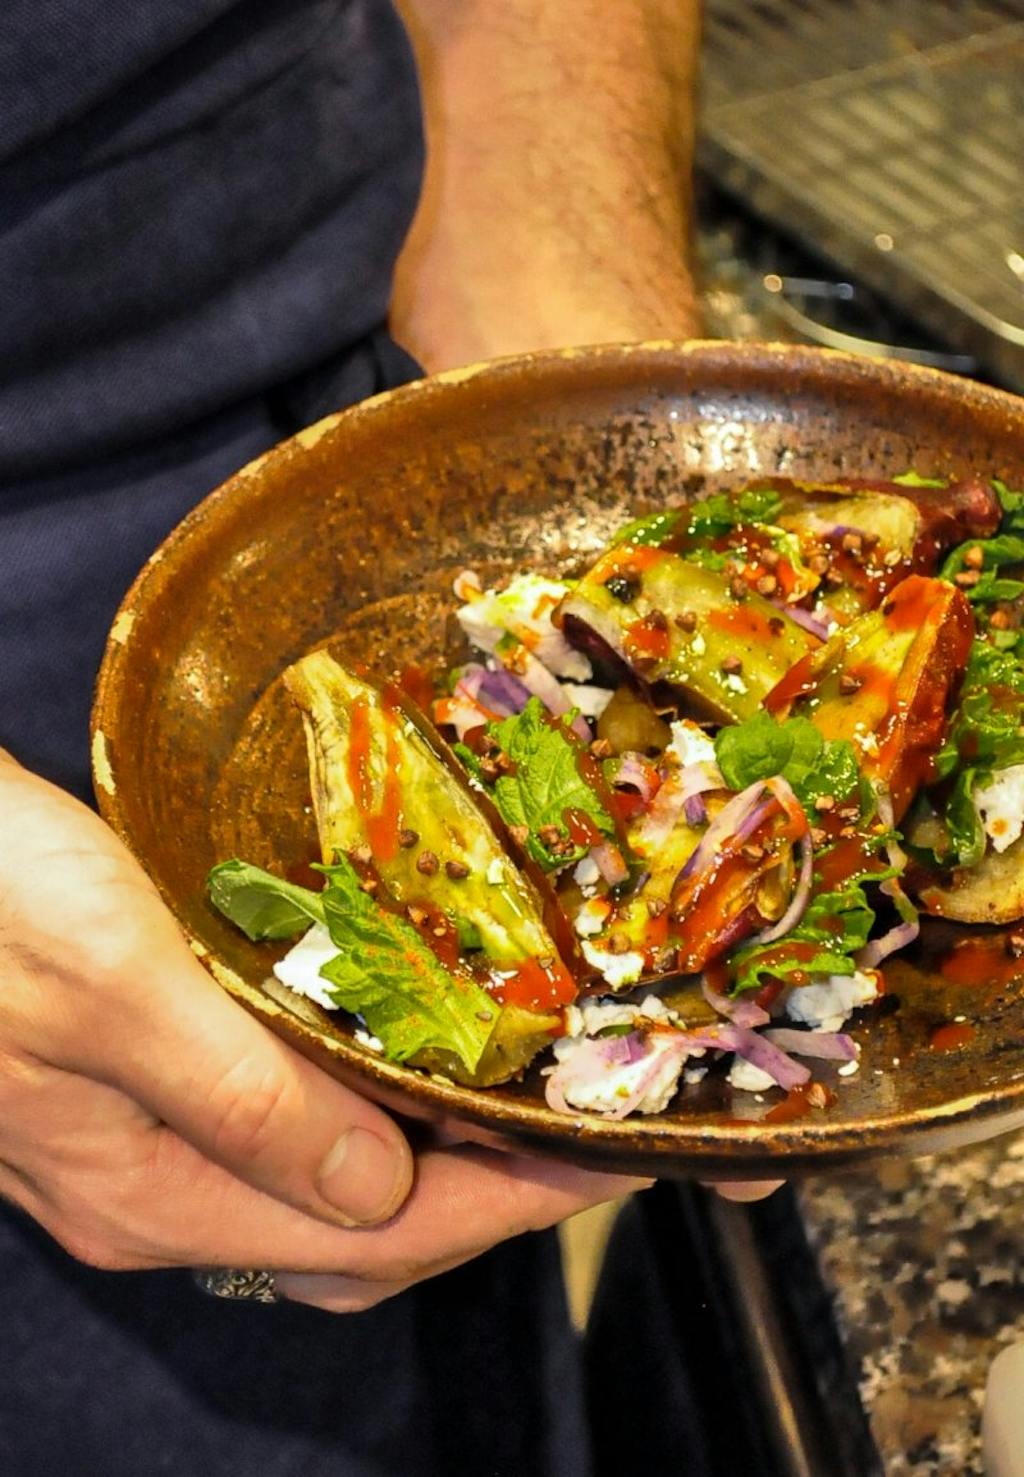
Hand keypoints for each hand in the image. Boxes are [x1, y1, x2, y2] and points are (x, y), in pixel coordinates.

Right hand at [0, 752, 647, 1309]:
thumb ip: (242, 1096)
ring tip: (516, 1100)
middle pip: (361, 1236)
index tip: (607, 1165)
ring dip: (427, 1159)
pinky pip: (276, 1136)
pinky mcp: (126, 1089)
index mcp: (155, 1188)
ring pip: (320, 1193)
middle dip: (487, 1197)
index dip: (511, 1207)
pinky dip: (358, 1114)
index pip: (381, 1234)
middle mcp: (150, 1189)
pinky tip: (389, 1057)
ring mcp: (134, 1145)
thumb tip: (376, 1187)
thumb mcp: (110, 983)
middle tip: (582, 1132)